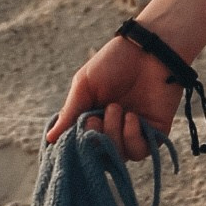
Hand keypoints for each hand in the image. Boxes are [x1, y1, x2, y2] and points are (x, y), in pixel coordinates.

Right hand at [46, 31, 183, 160]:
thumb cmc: (115, 62)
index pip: (82, 143)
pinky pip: (139, 151)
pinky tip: (132, 117)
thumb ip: (70, 113)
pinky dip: (132, 136)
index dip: (78, 142)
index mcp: (94, 116)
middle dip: (95, 138)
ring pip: (118, 155)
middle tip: (94, 118)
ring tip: (116, 109)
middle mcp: (113, 127)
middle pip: (99, 154)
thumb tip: (50, 138)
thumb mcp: (85, 85)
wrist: (148, 49)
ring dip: (113, 134)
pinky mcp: (155, 133)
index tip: (78, 128)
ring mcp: (134, 131)